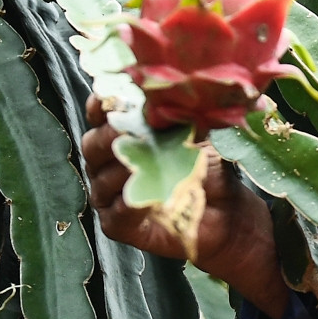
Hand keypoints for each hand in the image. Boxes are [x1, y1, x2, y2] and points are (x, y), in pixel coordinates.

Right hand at [81, 96, 290, 318]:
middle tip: (127, 131)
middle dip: (109, 136)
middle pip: (93, 145)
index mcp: (119, 134)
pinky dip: (129, 205)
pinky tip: (145, 198)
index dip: (101, 106)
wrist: (225, 210)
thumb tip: (169, 94)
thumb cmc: (203, 166)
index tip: (111, 99)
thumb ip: (176, 115)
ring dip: (124, 170)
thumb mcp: (194, 133)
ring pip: (102, 179)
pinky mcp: (117, 223)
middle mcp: (106, 163)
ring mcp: (108, 194)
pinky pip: (115, 213)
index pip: (98, 114)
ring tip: (144, 164)